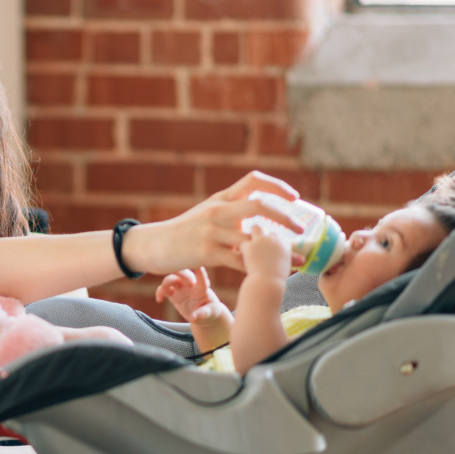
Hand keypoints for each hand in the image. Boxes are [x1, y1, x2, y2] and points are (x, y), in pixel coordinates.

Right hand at [122, 171, 304, 273]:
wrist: (154, 244)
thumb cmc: (184, 231)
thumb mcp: (207, 212)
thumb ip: (231, 211)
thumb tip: (260, 214)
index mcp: (221, 198)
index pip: (253, 181)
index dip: (277, 186)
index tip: (295, 197)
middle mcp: (218, 211)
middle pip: (258, 205)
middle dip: (285, 217)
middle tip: (300, 229)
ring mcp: (212, 231)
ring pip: (252, 238)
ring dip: (277, 249)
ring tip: (295, 259)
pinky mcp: (207, 253)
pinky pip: (239, 260)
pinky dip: (258, 267)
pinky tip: (269, 273)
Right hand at [155, 267, 229, 326]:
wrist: (203, 315)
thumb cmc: (210, 311)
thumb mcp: (210, 314)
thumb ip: (202, 314)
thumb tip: (193, 318)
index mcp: (202, 289)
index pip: (202, 281)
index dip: (201, 274)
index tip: (199, 267)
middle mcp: (191, 285)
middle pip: (184, 274)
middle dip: (178, 271)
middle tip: (173, 272)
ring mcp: (181, 288)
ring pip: (172, 279)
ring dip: (166, 282)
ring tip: (163, 292)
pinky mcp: (174, 294)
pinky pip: (164, 289)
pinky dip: (160, 292)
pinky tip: (159, 300)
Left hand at [240, 226, 291, 279]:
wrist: (266, 283)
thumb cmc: (277, 279)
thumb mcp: (288, 267)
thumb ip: (292, 259)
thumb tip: (302, 260)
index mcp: (285, 243)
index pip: (279, 237)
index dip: (274, 244)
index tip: (271, 252)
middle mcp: (274, 238)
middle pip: (268, 232)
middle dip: (264, 239)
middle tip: (260, 250)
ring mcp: (260, 240)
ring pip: (255, 228)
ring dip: (253, 234)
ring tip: (251, 244)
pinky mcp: (248, 245)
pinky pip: (243, 242)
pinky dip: (243, 249)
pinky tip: (242, 255)